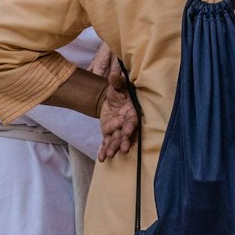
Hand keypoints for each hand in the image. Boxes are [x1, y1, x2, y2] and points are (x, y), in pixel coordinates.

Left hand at [91, 47, 137, 161]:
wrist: (113, 98)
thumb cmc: (119, 91)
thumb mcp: (118, 86)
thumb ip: (117, 82)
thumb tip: (114, 75)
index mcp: (132, 112)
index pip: (132, 120)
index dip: (130, 126)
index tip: (127, 130)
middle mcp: (126, 123)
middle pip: (126, 134)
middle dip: (124, 141)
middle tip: (122, 149)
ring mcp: (118, 130)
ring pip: (116, 140)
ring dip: (114, 148)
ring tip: (110, 155)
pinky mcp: (109, 133)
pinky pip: (107, 143)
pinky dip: (104, 150)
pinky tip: (102, 158)